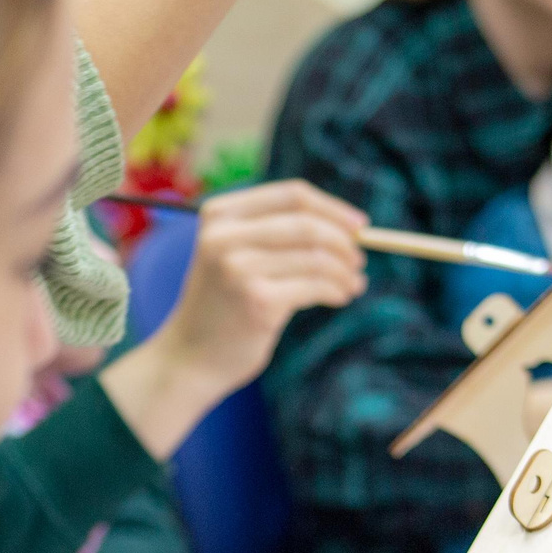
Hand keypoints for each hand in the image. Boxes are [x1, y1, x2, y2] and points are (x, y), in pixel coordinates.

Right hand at [164, 182, 367, 392]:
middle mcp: (225, 236)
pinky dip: (336, 290)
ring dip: (344, 271)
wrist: (191, 357)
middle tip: (359, 260)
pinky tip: (339, 297)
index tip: (360, 225)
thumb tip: (350, 227)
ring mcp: (239, 268)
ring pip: (316, 256)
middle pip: (307, 224)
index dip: (333, 208)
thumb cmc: (224, 305)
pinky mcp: (258, 301)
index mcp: (220, 214)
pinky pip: (315, 286)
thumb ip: (276, 233)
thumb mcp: (235, 255)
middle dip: (344, 241)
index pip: (292, 195)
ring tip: (352, 284)